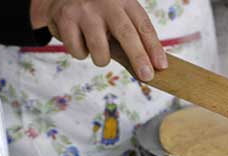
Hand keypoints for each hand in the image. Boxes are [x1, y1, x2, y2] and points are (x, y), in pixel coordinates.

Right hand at [30, 0, 166, 80]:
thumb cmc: (98, 13)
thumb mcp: (118, 16)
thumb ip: (132, 37)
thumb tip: (150, 68)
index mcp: (125, 1)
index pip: (144, 26)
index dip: (154, 48)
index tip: (162, 66)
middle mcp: (107, 3)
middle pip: (127, 34)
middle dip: (138, 58)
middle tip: (147, 76)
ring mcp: (85, 10)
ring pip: (99, 49)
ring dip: (101, 60)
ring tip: (98, 50)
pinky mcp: (65, 19)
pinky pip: (78, 51)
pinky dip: (80, 53)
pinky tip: (78, 39)